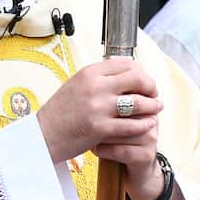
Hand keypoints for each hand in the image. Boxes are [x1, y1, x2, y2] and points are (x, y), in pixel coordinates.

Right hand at [36, 57, 161, 169]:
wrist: (42, 136)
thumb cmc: (60, 112)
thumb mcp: (76, 84)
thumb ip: (99, 77)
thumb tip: (124, 71)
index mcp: (89, 73)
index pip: (126, 64)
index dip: (141, 72)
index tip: (145, 81)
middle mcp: (95, 87)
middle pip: (137, 79)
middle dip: (150, 86)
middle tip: (154, 94)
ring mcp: (98, 108)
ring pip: (138, 103)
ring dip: (152, 106)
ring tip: (157, 108)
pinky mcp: (100, 128)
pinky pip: (132, 125)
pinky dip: (144, 124)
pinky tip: (148, 124)